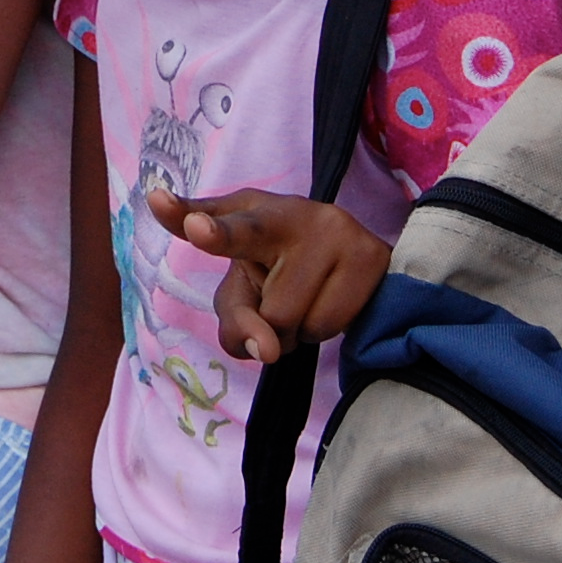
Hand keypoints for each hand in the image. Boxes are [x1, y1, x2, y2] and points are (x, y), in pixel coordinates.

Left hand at [153, 186, 390, 363]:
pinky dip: (321, 328)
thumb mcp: (243, 289)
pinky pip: (328, 324)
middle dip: (271, 323)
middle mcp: (295, 213)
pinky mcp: (369, 255)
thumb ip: (236, 320)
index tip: (192, 226)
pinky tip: (330, 299)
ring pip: (295, 322)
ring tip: (306, 296)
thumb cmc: (279, 270)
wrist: (349, 254)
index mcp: (253, 212)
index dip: (211, 230)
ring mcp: (336, 230)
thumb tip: (267, 350)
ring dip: (295, 329)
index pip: (230, 225)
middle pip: (267, 311)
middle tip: (279, 296)